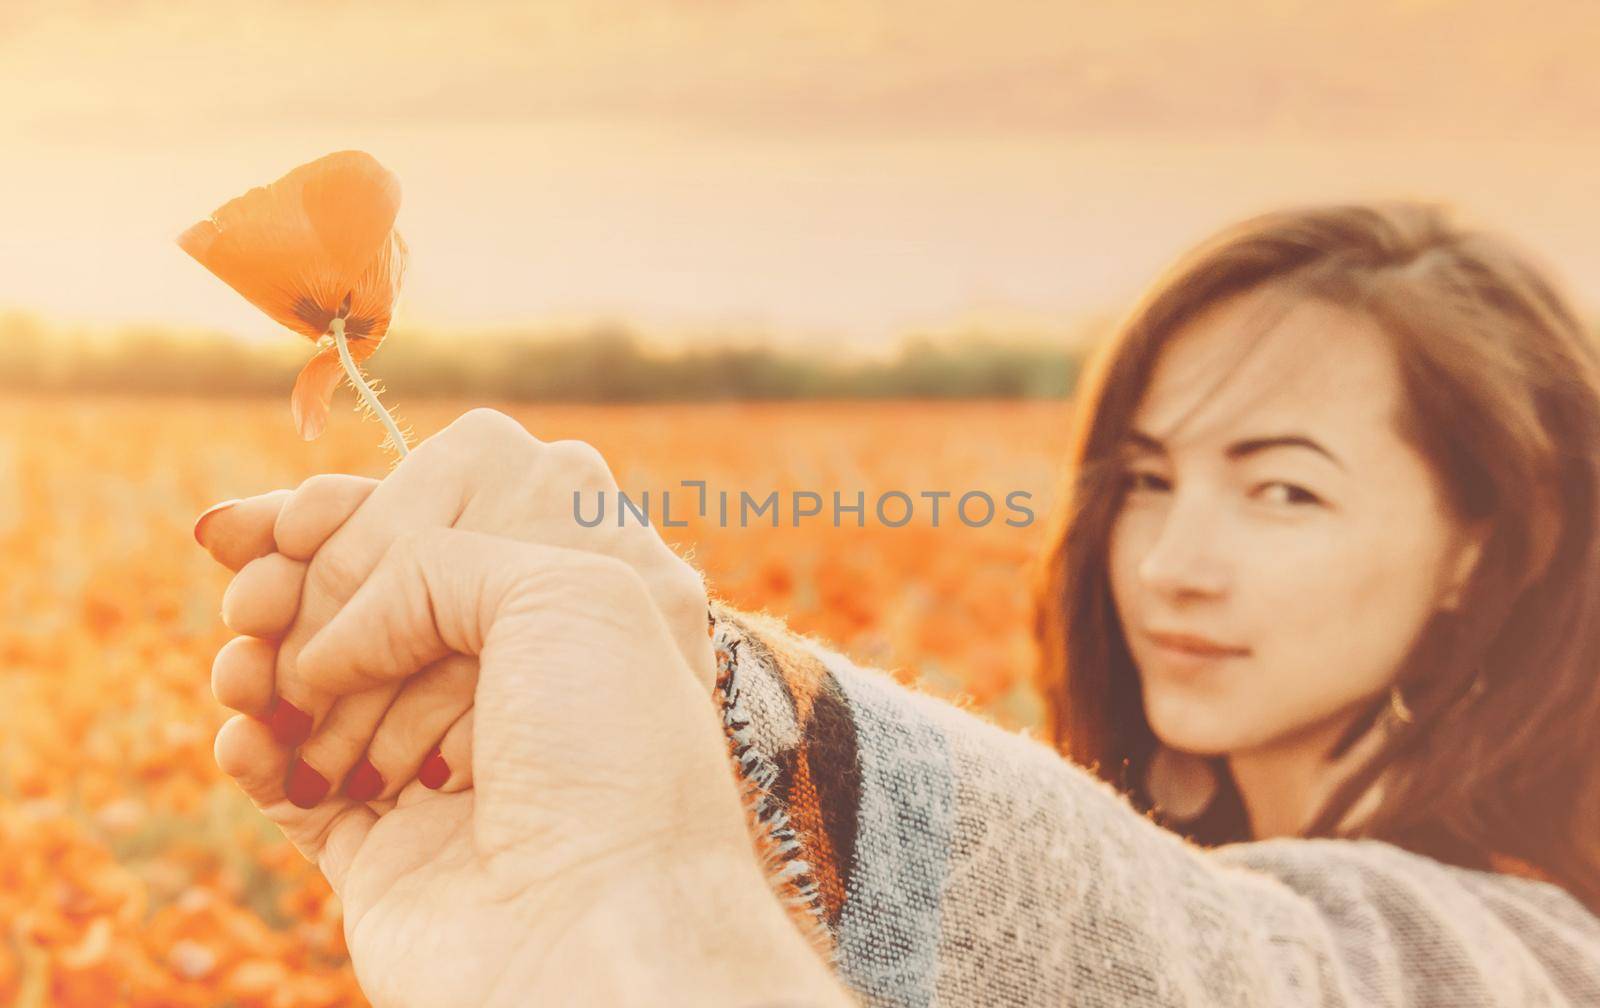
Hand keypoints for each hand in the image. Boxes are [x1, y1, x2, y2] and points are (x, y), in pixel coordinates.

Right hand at [196, 408, 712, 833]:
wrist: (604, 929)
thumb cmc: (608, 753)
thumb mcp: (560, 588)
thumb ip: (435, 561)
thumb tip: (333, 628)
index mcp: (567, 626)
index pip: (442, 546)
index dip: (359, 527)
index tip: (292, 523)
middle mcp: (510, 695)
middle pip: (371, 618)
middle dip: (300, 596)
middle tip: (254, 600)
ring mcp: (444, 776)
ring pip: (322, 696)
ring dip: (267, 670)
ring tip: (243, 669)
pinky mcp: (386, 856)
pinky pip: (294, 788)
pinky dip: (256, 751)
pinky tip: (245, 734)